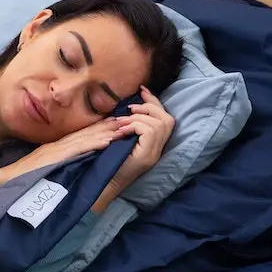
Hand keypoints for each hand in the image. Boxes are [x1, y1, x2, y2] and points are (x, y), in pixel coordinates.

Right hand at [0, 117, 125, 190]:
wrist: (5, 181)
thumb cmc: (21, 178)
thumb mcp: (41, 166)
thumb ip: (54, 162)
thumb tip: (67, 162)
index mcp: (55, 147)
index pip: (81, 136)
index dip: (99, 128)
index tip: (115, 123)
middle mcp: (58, 145)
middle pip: (87, 133)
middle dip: (107, 126)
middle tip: (126, 119)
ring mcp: (57, 150)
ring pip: (86, 138)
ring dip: (106, 132)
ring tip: (123, 127)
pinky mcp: (57, 158)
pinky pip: (79, 149)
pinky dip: (94, 144)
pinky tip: (108, 141)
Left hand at [92, 86, 174, 212]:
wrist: (104, 181)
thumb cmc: (110, 158)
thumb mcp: (122, 137)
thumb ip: (130, 124)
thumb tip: (130, 104)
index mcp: (156, 143)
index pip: (165, 118)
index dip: (154, 102)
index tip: (142, 90)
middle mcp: (159, 148)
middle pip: (167, 119)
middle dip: (150, 107)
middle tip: (131, 107)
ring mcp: (155, 153)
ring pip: (157, 123)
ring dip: (138, 117)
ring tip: (122, 122)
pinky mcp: (147, 155)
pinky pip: (148, 130)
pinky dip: (134, 125)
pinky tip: (122, 131)